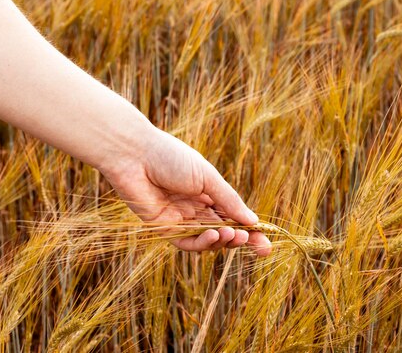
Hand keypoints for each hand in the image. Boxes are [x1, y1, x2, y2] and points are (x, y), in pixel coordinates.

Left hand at [100, 127, 271, 255]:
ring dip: (223, 240)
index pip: (234, 215)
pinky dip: (201, 243)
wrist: (134, 155)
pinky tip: (213, 236)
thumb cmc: (171, 158)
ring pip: (207, 240)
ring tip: (232, 235)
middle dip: (242, 240)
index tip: (267, 241)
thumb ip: (229, 200)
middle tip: (259, 246)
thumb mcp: (208, 177)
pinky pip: (186, 243)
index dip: (250, 229)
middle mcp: (196, 208)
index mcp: (208, 192)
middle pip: (224, 230)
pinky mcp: (163, 229)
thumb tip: (253, 221)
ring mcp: (180, 219)